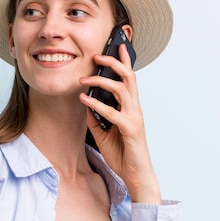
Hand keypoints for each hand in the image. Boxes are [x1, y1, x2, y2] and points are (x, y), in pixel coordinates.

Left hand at [79, 44, 161, 203]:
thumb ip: (96, 117)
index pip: (129, 79)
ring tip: (84, 78)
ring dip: (101, 80)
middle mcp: (134, 109)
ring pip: (121, 89)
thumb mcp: (103, 133)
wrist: (136, 175)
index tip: (118, 45)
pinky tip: (84, 99)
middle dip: (113, 62)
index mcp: (130, 108)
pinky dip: (96, 103)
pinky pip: (111, 111)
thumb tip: (85, 103)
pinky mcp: (130, 128)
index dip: (125, 61)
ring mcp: (134, 117)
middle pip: (128, 77)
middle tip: (97, 55)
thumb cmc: (123, 154)